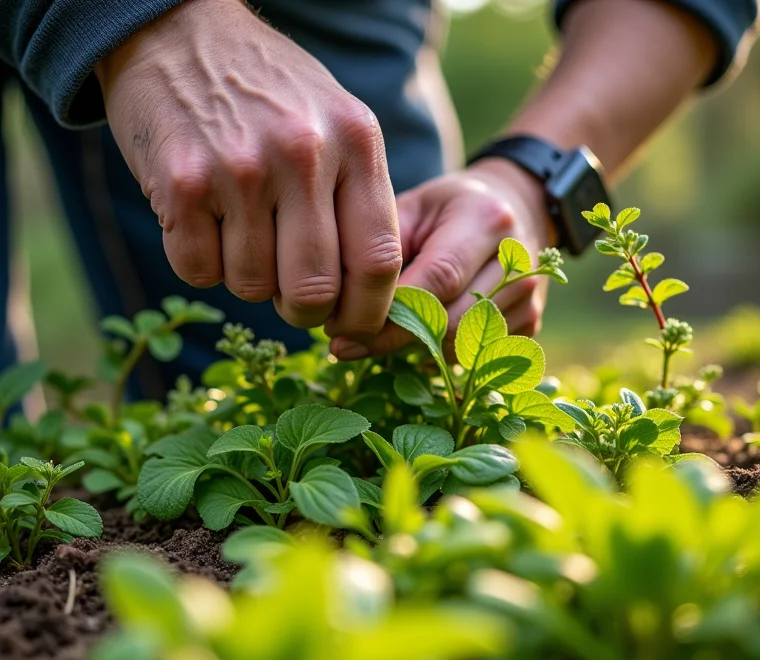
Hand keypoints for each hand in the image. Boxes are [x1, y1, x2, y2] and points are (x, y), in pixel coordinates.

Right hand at [95, 0, 401, 336]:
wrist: (179, 33)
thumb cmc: (270, 95)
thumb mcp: (337, 127)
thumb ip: (359, 202)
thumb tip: (365, 297)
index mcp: (356, 142)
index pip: (378, 261)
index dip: (367, 312)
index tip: (352, 324)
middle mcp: (303, 154)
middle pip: (314, 290)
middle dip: (304, 312)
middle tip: (294, 300)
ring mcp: (240, 169)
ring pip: (253, 287)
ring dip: (249, 281)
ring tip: (243, 234)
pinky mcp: (182, 184)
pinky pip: (199, 272)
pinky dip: (202, 264)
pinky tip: (204, 223)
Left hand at [330, 158, 554, 359]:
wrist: (514, 207)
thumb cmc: (449, 209)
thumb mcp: (412, 209)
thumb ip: (381, 251)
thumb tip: (341, 311)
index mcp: (485, 221)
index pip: (435, 282)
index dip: (388, 316)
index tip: (343, 334)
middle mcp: (517, 261)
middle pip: (450, 322)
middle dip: (394, 338)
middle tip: (349, 343)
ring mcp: (529, 296)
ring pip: (462, 346)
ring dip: (414, 348)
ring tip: (379, 334)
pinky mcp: (530, 322)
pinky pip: (476, 355)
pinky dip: (440, 352)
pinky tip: (418, 336)